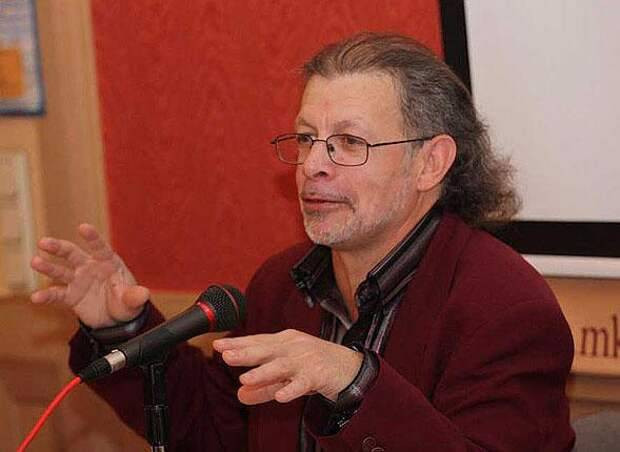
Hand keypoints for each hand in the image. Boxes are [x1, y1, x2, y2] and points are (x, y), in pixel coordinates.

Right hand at [30, 223, 148, 327]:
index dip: (92, 238)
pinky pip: (57, 294)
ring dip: (48, 267)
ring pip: (60, 271)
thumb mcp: (133, 300)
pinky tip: (36, 297)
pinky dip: (46, 295)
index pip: (99, 247)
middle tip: (44, 242)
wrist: (116, 319)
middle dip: (59, 247)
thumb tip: (144, 294)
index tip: (83, 227)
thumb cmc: (126, 301)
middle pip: (73, 254)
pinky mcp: (70, 296)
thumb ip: (135, 296)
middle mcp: (90, 267)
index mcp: (108, 262)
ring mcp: (78, 281)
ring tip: (35, 262)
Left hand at [212, 329, 362, 404]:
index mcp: (284, 342)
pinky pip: (303, 383)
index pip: (257, 341)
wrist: (350, 368)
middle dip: (245, 352)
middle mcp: (293, 347)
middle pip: (266, 349)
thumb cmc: (315, 367)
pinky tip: (280, 397)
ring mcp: (305, 360)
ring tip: (245, 378)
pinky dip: (292, 389)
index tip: (218, 345)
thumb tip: (240, 395)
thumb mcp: (287, 375)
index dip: (238, 344)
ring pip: (281, 366)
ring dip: (263, 372)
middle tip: (225, 355)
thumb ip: (263, 386)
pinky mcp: (318, 374)